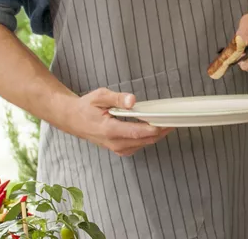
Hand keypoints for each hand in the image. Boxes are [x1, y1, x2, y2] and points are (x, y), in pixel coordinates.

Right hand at [54, 88, 173, 155]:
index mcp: (109, 130)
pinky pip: (138, 146)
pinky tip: (153, 129)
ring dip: (156, 136)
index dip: (154, 128)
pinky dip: (147, 139)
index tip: (167, 122)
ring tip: (167, 124)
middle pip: (144, 140)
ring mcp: (116, 148)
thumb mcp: (100, 96)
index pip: (137, 132)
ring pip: (143, 145)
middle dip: (160, 131)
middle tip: (174, 121)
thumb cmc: (86, 107)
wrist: (73, 120)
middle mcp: (114, 142)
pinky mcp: (118, 149)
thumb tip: (133, 101)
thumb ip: (117, 98)